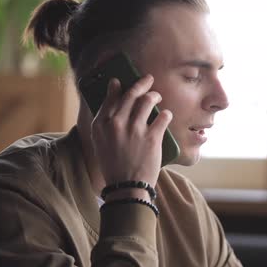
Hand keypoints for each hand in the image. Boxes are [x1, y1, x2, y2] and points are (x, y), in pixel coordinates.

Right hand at [91, 75, 172, 192]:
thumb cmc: (114, 166)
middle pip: (131, 94)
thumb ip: (104, 124)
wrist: (127, 187)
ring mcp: (134, 129)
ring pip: (148, 100)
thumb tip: (111, 104)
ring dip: (155, 96)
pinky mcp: (151, 137)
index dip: (118, 86)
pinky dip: (166, 114)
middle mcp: (116, 123)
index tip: (122, 81)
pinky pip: (163, 116)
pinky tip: (166, 115)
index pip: (110, 97)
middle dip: (142, 83)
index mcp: (100, 125)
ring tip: (157, 97)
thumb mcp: (101, 144)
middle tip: (148, 79)